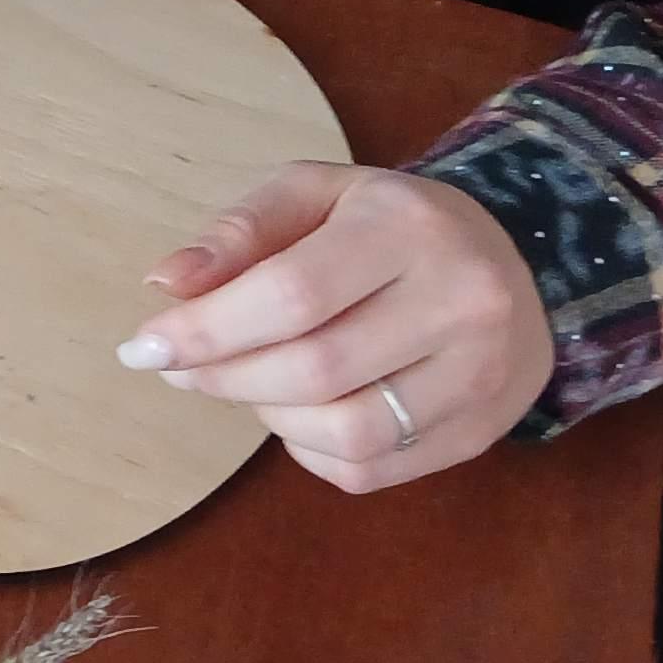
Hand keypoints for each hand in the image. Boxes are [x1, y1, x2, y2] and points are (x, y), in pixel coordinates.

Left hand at [117, 161, 555, 489]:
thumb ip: (241, 232)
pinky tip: (294, 412)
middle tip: (177, 367)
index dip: (207, 329)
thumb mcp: (317, 194)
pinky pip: (372, 469)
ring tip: (243, 383)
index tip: (141, 347)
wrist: (520, 265)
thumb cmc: (391, 223)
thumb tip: (165, 284)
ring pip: (347, 431)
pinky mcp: (480, 434)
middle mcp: (459, 304)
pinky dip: (309, 449)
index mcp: (408, 229)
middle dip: (224, 376)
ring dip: (267, 416)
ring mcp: (479, 378)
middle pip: (314, 370)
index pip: (292, 294)